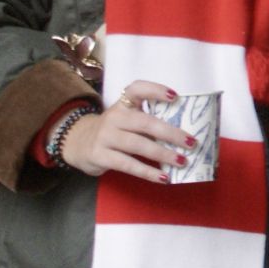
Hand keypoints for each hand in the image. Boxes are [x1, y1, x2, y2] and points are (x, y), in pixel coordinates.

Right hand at [57, 80, 191, 182]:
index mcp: (123, 104)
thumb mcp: (127, 119)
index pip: (136, 89)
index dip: (155, 90)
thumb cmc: (115, 131)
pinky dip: (148, 172)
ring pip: (138, 145)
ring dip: (163, 154)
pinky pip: (128, 164)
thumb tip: (186, 136)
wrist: (77, 143)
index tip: (175, 96)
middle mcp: (113, 117)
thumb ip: (149, 122)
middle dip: (170, 133)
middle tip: (191, 142)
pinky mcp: (100, 156)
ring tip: (182, 161)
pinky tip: (164, 178)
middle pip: (144, 123)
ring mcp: (105, 137)